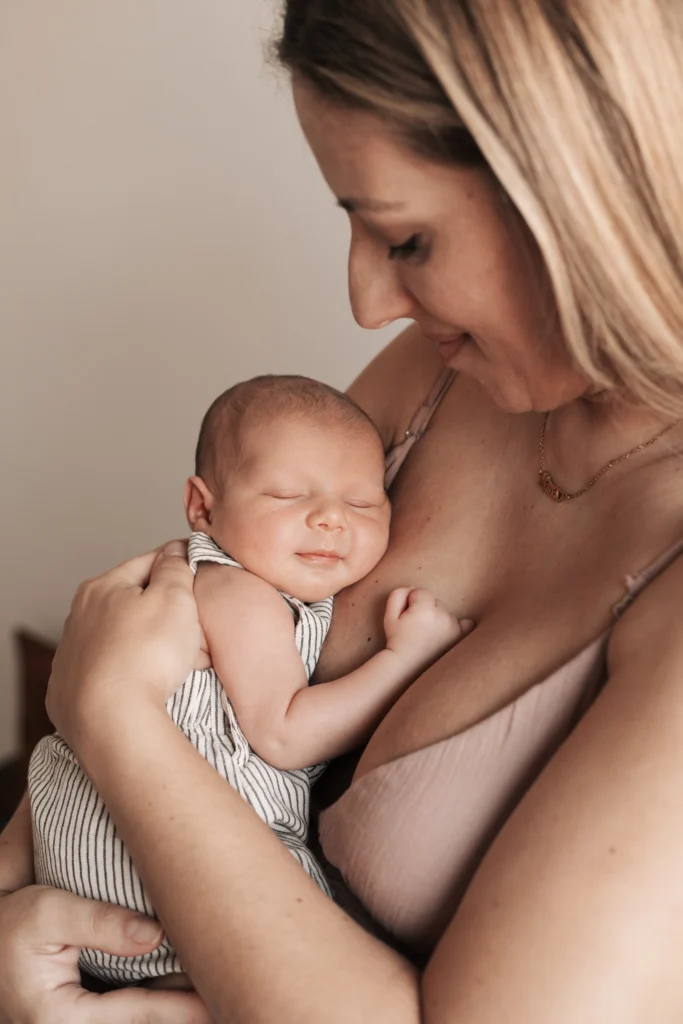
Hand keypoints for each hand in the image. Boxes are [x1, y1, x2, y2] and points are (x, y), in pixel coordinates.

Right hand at [0, 886, 211, 1023]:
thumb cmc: (14, 924)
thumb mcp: (50, 912)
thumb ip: (102, 922)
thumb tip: (157, 936)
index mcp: (59, 1019)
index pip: (137, 1014)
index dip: (181, 1008)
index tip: (217, 1002)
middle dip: (184, 1017)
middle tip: (230, 1004)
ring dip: (170, 1014)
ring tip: (216, 1001)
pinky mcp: (81, 1023)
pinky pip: (125, 1019)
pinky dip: (154, 1010)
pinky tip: (184, 998)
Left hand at [46, 541, 200, 756]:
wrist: (111, 720)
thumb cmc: (146, 655)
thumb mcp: (174, 598)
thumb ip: (175, 567)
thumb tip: (174, 551)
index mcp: (102, 588)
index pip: (148, 563)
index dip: (179, 570)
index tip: (199, 584)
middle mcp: (79, 617)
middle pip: (134, 605)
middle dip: (167, 616)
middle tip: (196, 635)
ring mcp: (71, 656)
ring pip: (123, 641)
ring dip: (151, 647)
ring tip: (179, 667)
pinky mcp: (69, 691)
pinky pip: (110, 674)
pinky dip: (131, 675)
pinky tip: (150, 687)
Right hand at [384, 587, 473, 669]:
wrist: (406, 665)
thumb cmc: (396, 640)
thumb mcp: (390, 615)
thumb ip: (399, 594)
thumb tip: (412, 588)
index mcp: (425, 608)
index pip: (420, 592)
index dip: (411, 602)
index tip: (406, 616)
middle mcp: (442, 615)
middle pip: (435, 602)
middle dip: (425, 609)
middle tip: (416, 627)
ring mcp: (453, 627)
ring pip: (445, 612)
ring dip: (438, 618)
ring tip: (427, 634)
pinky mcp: (459, 637)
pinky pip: (467, 625)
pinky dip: (460, 626)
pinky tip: (452, 630)